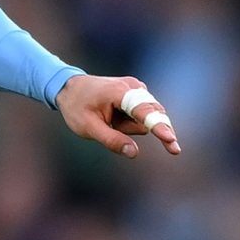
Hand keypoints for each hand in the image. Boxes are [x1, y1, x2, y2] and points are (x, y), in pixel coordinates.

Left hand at [55, 74, 182, 158]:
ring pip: (145, 118)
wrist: (69, 88)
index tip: (170, 139)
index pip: (144, 113)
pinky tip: (113, 116)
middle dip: (145, 130)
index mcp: (120, 93)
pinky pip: (141, 114)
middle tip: (167, 147)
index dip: (158, 127)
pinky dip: (129, 121)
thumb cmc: (76, 108)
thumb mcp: (88, 128)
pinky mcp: (137, 93)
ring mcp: (137, 88)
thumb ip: (111, 140)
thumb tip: (134, 153)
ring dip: (129, 126)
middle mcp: (134, 87)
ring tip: (108, 120)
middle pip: (151, 116)